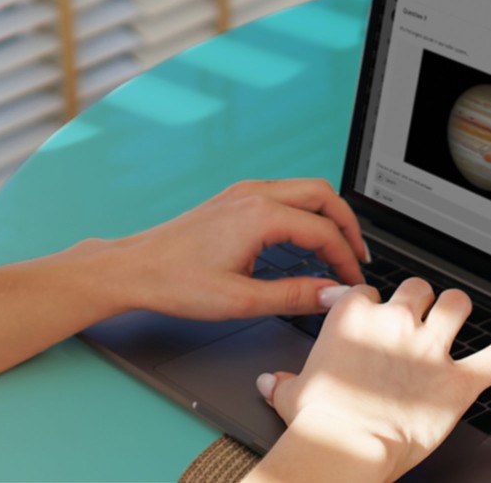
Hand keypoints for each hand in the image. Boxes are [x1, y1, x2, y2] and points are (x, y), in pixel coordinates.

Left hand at [87, 179, 369, 320]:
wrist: (133, 269)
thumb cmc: (175, 282)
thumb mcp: (240, 300)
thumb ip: (293, 296)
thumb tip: (332, 295)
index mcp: (259, 215)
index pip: (324, 231)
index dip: (346, 259)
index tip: (353, 283)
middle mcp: (254, 194)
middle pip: (323, 196)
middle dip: (348, 226)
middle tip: (357, 259)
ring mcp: (243, 193)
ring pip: (305, 190)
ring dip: (327, 217)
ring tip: (337, 250)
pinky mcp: (234, 199)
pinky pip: (285, 195)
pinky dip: (305, 213)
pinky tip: (305, 240)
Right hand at [249, 280, 490, 481]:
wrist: (346, 446)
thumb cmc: (319, 421)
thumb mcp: (291, 394)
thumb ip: (283, 383)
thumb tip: (270, 382)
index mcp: (353, 316)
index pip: (369, 290)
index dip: (373, 305)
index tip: (374, 318)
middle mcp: (394, 322)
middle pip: (417, 288)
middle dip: (419, 302)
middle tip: (418, 321)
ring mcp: (429, 347)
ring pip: (457, 303)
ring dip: (458, 312)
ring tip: (456, 322)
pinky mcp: (458, 379)